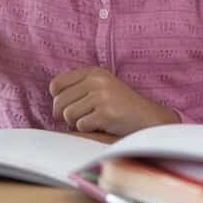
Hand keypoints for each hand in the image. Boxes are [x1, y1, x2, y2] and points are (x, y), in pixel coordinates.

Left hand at [49, 67, 179, 135]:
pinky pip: (81, 125)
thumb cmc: (122, 106)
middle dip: (65, 116)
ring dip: (78, 124)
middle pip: (59, 102)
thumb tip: (53, 101)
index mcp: (93, 72)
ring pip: (68, 115)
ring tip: (94, 121)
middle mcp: (96, 80)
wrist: (148, 118)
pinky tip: (102, 126)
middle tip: (79, 120)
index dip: (57, 99)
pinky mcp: (106, 113)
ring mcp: (101, 96)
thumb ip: (80, 88)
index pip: (56, 84)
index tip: (67, 106)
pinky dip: (89, 130)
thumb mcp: (102, 88)